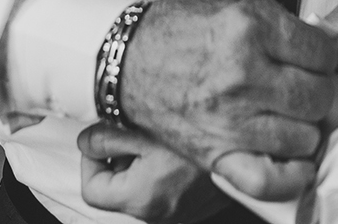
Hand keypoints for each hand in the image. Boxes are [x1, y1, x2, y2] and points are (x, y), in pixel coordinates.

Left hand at [79, 123, 228, 221]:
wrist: (251, 136)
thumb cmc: (198, 125)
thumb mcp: (141, 125)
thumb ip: (103, 137)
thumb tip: (86, 144)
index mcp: (143, 197)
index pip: (92, 191)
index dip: (90, 162)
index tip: (100, 141)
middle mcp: (163, 214)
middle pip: (119, 192)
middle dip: (119, 161)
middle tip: (133, 132)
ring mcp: (184, 212)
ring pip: (144, 192)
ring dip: (142, 166)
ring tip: (159, 138)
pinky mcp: (200, 204)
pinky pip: (169, 192)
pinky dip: (165, 173)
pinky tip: (177, 150)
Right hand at [120, 0, 337, 198]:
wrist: (128, 61)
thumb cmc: (180, 28)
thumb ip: (282, 15)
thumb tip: (326, 38)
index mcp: (250, 27)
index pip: (323, 53)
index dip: (322, 56)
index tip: (310, 60)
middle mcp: (243, 73)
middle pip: (318, 96)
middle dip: (315, 90)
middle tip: (298, 86)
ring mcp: (230, 118)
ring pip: (305, 136)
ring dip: (301, 127)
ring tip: (285, 115)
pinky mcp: (216, 152)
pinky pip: (269, 179)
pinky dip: (289, 175)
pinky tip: (291, 159)